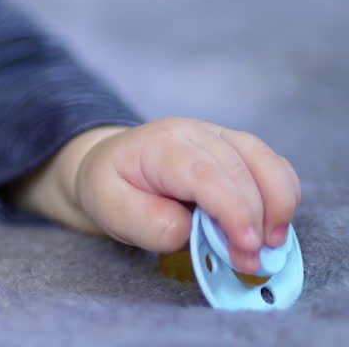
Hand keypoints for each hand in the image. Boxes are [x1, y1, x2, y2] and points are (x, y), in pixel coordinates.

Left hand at [76, 117, 300, 274]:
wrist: (111, 167)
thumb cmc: (112, 189)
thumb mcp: (112, 211)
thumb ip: (151, 225)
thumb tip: (192, 231)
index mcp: (160, 145)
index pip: (205, 173)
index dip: (232, 210)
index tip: (246, 246)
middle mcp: (195, 133)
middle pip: (241, 167)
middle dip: (257, 217)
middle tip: (253, 260)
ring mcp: (220, 137)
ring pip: (266, 161)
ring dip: (278, 205)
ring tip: (272, 244)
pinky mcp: (238, 149)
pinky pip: (273, 166)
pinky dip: (283, 195)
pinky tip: (274, 225)